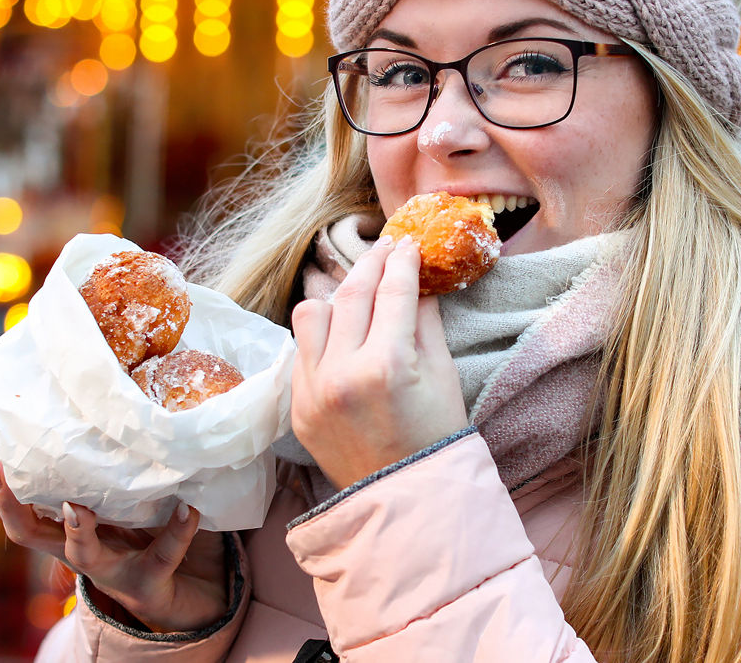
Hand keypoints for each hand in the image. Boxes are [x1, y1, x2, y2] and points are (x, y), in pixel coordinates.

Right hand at [0, 462, 227, 632]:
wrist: (171, 592)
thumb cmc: (134, 537)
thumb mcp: (112, 508)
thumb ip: (99, 479)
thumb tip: (88, 416)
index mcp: (67, 535)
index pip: (23, 518)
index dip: (5, 494)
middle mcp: (80, 553)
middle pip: (34, 538)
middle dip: (18, 509)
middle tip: (9, 477)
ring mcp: (111, 570)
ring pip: (84, 556)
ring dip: (77, 531)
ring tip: (77, 505)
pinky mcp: (149, 580)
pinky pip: (163, 556)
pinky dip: (178, 530)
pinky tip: (188, 508)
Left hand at [290, 235, 468, 488]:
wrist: (404, 496)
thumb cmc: (435, 435)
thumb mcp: (443, 375)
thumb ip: (425, 320)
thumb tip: (416, 277)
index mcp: (387, 366)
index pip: (393, 291)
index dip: (403, 261)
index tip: (408, 244)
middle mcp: (342, 374)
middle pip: (352, 293)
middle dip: (372, 263)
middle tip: (386, 249)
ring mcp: (313, 390)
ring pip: (314, 312)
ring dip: (339, 297)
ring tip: (360, 296)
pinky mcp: (298, 405)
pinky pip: (303, 349)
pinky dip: (323, 334)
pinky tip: (343, 333)